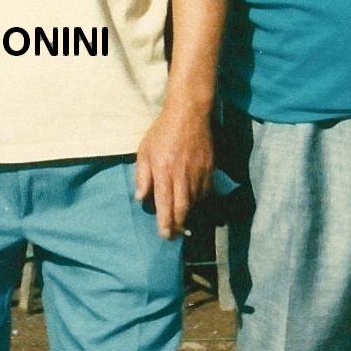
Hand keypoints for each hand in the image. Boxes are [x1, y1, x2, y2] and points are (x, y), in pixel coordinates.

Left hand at [133, 106, 214, 239]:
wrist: (189, 114)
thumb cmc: (162, 132)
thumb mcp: (144, 152)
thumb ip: (142, 176)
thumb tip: (140, 198)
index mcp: (164, 171)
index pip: (165, 203)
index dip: (166, 223)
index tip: (165, 235)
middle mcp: (182, 175)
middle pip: (183, 208)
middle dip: (178, 224)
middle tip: (174, 234)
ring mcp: (198, 172)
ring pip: (195, 202)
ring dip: (188, 214)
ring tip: (181, 221)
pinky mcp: (209, 168)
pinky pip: (206, 191)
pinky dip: (199, 201)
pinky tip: (193, 203)